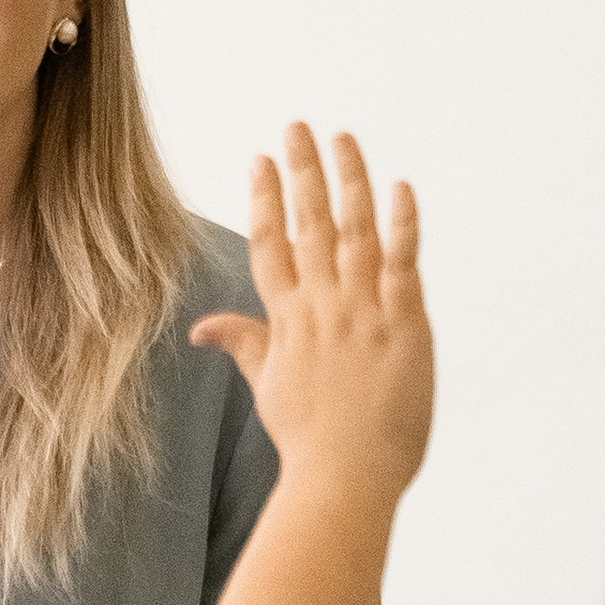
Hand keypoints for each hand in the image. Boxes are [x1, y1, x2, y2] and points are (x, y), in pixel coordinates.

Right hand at [190, 125, 431, 503]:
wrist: (344, 479)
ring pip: (354, 230)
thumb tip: (201, 328)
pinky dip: (402, 223)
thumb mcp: (268, 388)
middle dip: (301, 171)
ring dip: (349, 180)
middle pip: (308, 224)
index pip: (270, 244)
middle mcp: (320, 307)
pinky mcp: (403, 325)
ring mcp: (361, 312)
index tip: (259, 159)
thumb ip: (244, 345)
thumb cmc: (309, 441)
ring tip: (342, 138)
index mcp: (286, 321)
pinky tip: (400, 186)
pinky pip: (402, 262)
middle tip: (297, 125)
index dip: (264, 199)